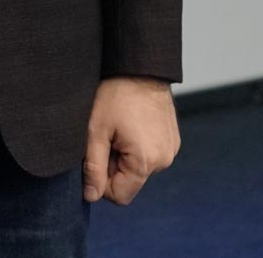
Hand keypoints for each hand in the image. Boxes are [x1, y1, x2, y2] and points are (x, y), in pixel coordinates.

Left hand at [83, 76, 179, 204]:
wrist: (140, 67)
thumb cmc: (116, 95)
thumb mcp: (96, 131)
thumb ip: (93, 167)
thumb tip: (90, 196)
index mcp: (146, 161)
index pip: (119, 196)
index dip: (102, 181)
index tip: (97, 155)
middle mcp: (164, 160)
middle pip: (129, 181)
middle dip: (113, 165)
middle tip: (107, 136)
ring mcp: (171, 150)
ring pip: (139, 168)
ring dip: (125, 155)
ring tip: (119, 128)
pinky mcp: (172, 140)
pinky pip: (150, 155)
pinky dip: (137, 147)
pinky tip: (131, 124)